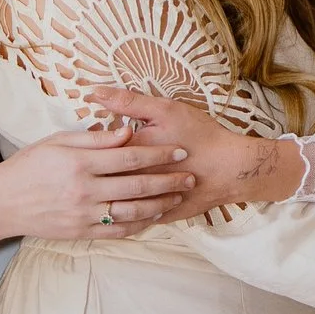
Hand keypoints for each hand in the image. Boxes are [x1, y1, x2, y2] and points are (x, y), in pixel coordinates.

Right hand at [0, 124, 200, 243]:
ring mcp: (84, 214)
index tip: (179, 151)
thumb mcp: (57, 141)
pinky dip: (140, 224)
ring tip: (178, 196)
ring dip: (161, 204)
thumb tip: (126, 131)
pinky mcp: (81, 232)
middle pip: (138, 185)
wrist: (1, 203)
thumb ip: (94, 138)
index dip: (159, 153)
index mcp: (80, 162)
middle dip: (169, 180)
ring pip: (133, 211)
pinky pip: (118, 230)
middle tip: (190, 175)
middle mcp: (85, 190)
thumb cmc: (28, 166)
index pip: (130, 157)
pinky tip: (155, 217)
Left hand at [79, 85, 301, 211]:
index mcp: (131, 154)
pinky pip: (136, 222)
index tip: (82, 148)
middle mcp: (135, 181)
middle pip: (102, 181)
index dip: (88, 150)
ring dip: (105, 200)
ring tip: (99, 192)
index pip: (95, 153)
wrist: (232, 168)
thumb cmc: (200, 136)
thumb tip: (95, 92)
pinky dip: (126, 218)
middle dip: (93, 176)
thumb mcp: (165, 110)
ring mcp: (148, 202)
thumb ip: (128, 102)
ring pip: (116, 205)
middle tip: (86, 171)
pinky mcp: (161, 216)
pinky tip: (119, 213)